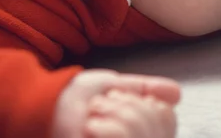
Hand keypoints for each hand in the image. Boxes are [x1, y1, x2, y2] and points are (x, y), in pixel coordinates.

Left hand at [52, 69, 180, 137]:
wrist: (43, 104)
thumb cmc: (72, 99)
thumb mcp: (113, 87)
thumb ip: (144, 90)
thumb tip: (177, 94)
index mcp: (138, 132)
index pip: (168, 120)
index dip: (150, 104)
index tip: (120, 98)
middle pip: (157, 126)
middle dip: (129, 106)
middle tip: (102, 106)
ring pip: (140, 134)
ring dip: (115, 114)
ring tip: (93, 117)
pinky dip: (106, 127)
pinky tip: (90, 127)